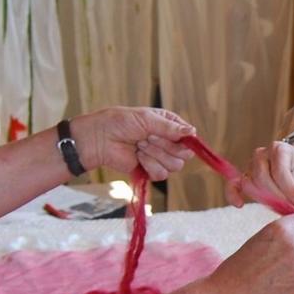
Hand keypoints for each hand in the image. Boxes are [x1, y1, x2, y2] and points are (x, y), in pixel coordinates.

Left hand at [73, 108, 195, 180]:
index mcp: (169, 125)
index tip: (167, 134)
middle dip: (165, 146)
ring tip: (140, 146)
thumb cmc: (120, 123)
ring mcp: (160, 157)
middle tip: (147, 138)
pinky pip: (161, 174)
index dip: (183, 140)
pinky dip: (149, 165)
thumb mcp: (147, 119)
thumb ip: (170, 128)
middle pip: (185, 154)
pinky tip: (138, 157)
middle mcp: (168, 141)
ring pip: (175, 166)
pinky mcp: (151, 170)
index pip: (189, 137)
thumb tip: (192, 132)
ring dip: (155, 155)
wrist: (100, 139)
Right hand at [226, 138, 293, 208]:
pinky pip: (234, 184)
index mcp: (279, 149)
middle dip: (276, 196)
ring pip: (250, 184)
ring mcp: (251, 164)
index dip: (289, 189)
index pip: (279, 171)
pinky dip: (233, 194)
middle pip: (262, 178)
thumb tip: (293, 201)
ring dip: (263, 198)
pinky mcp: (245, 174)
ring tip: (277, 204)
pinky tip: (239, 204)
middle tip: (289, 205)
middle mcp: (261, 154)